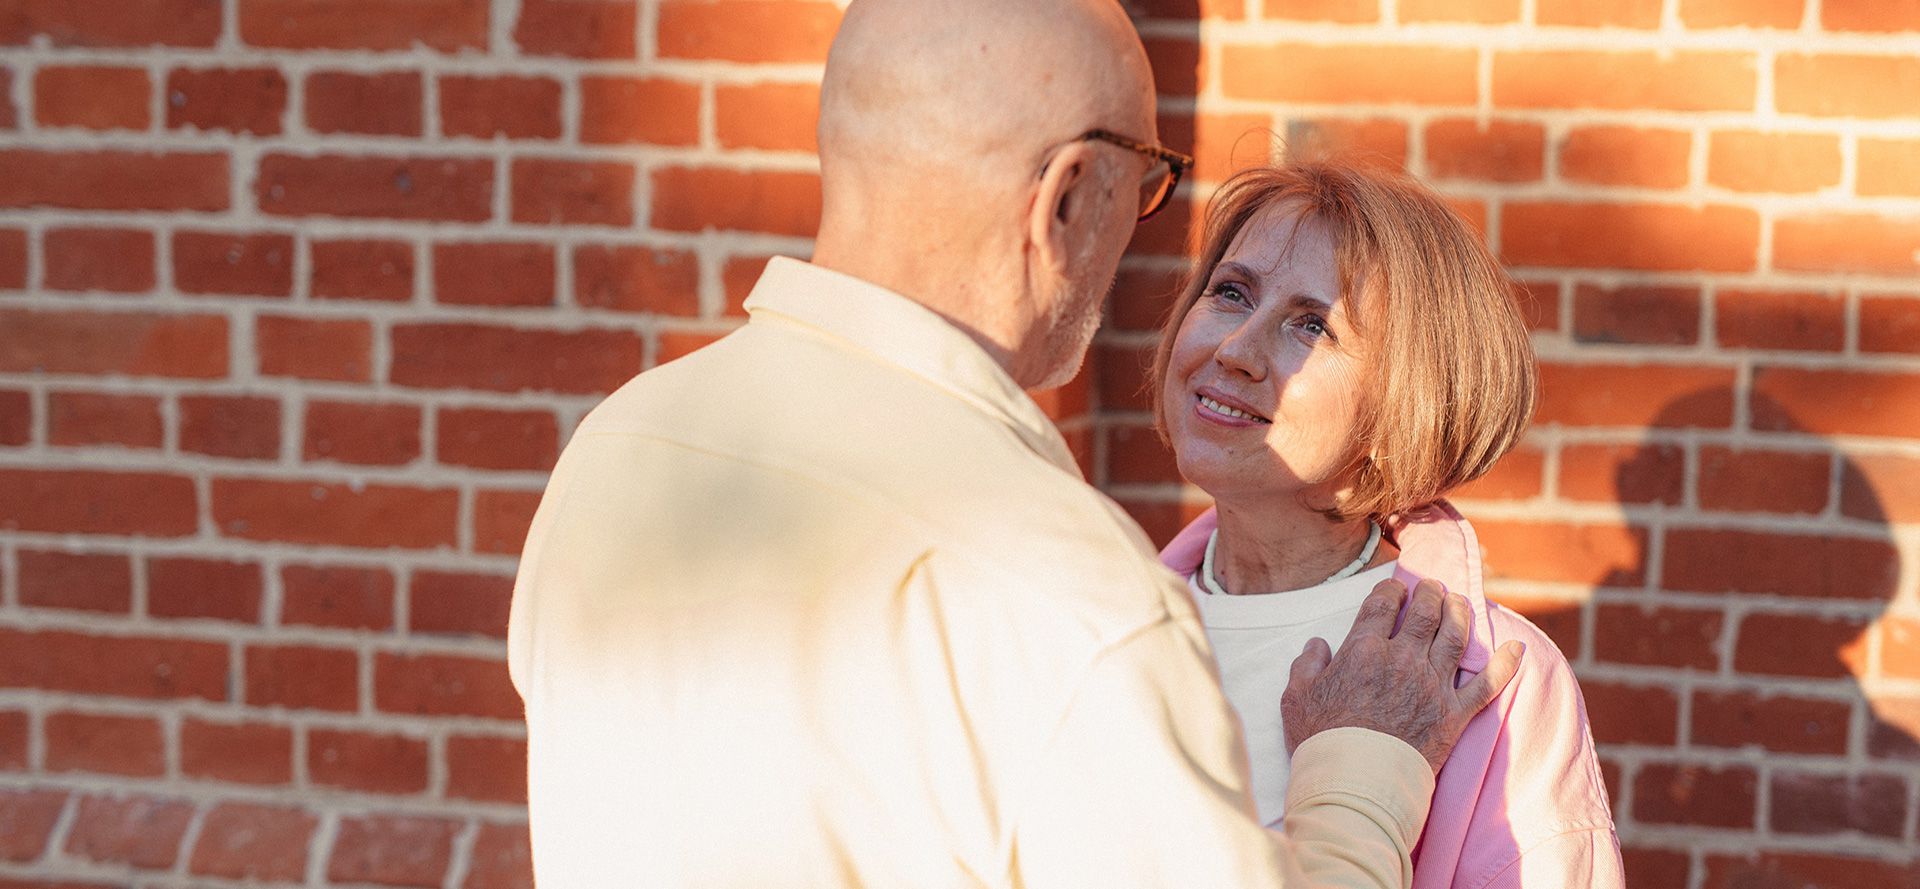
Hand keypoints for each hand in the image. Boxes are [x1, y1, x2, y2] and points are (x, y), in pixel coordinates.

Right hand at [1280, 577, 1522, 773]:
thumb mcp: (1296, 698)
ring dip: (1460, 613)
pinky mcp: (1454, 714)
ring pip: (1455, 637)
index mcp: (1364, 650)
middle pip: (1425, 613)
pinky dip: (1505, 665)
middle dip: (1430, 593)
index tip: (1394, 589)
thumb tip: (1317, 645)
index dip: (1390, 590)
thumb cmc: (1322, 741)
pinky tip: (1516, 648)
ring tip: (1459, 602)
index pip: (1383, 605)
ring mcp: (1433, 685)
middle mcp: (1403, 659)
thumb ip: (1307, 665)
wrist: (1356, 782)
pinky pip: (1487, 685)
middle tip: (1432, 587)